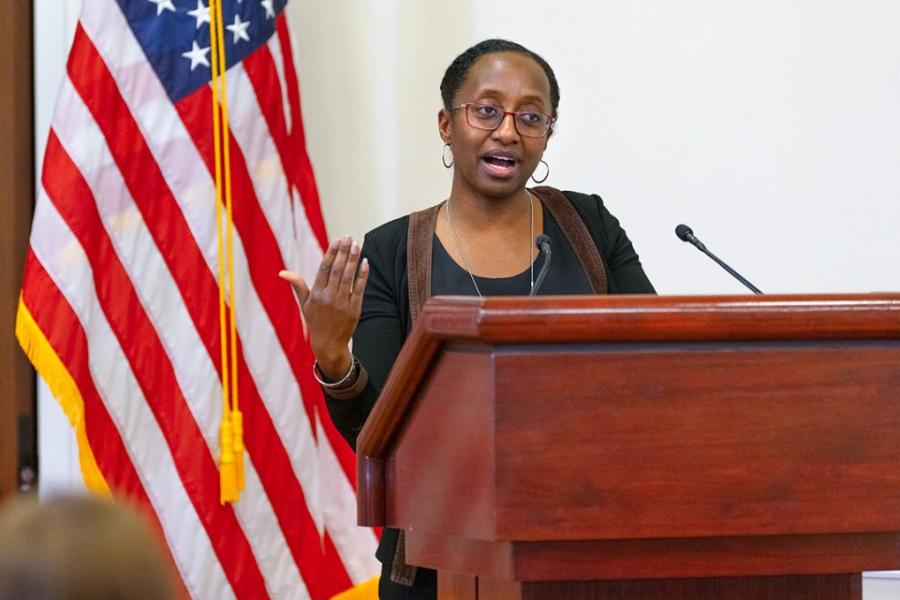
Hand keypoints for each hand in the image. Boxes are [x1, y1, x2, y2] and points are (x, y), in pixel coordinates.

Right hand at [279, 235, 369, 380]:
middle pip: (337, 270)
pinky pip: (359, 289)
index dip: (331, 253)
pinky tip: (365, 262)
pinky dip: (363, 275)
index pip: (324, 268)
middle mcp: (329, 297)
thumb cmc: (315, 321)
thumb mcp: (305, 304)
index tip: (338, 240)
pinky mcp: (354, 309)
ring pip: (348, 277)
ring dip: (353, 259)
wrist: (328, 344)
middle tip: (349, 237)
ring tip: (357, 245)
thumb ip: (298, 285)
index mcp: (316, 294)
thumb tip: (282, 272)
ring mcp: (342, 303)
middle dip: (344, 252)